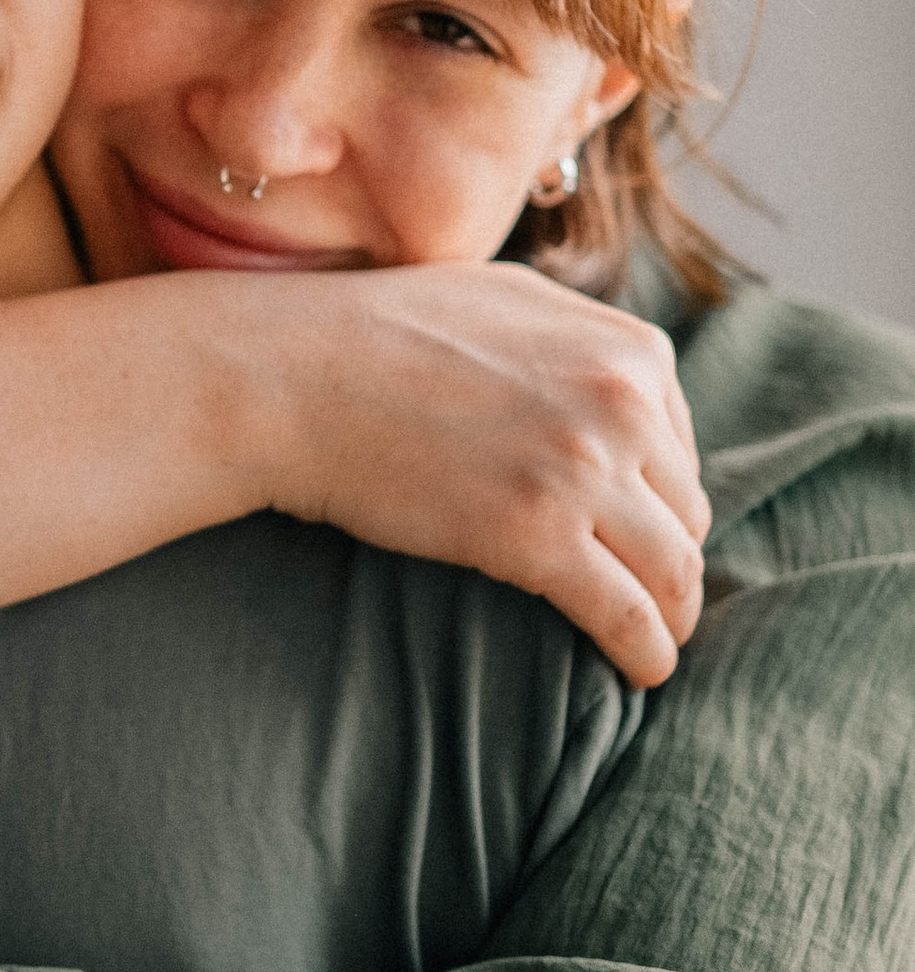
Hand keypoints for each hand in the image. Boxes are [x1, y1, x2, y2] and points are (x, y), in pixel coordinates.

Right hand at [244, 264, 709, 687]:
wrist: (288, 376)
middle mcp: (623, 402)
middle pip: (684, 509)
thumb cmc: (372, 335)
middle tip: (648, 599)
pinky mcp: (539, 537)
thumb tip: (619, 382)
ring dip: (671, 615)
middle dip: (668, 557)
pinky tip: (640, 670)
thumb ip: (576, 339)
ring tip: (654, 642)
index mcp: (627, 347)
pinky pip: (628, 615)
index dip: (659, 499)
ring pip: (673, 569)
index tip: (636, 534)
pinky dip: (647, 652)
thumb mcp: (503, 301)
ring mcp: (585, 469)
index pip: (679, 446)